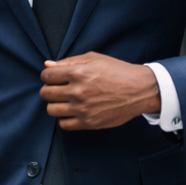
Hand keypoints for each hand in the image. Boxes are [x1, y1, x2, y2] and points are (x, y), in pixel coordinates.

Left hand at [39, 51, 160, 130]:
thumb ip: (69, 62)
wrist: (139, 90)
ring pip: (51, 110)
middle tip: (59, 89)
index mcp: (78, 72)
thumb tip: (48, 65)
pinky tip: (71, 111)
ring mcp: (82, 109)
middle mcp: (78, 91)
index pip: (47, 75)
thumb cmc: (118, 72)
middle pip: (46, 93)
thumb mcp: (94, 59)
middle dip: (49, 89)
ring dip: (55, 104)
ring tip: (65, 101)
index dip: (48, 75)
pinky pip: (64, 125)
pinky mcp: (89, 122)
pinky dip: (64, 118)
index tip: (53, 77)